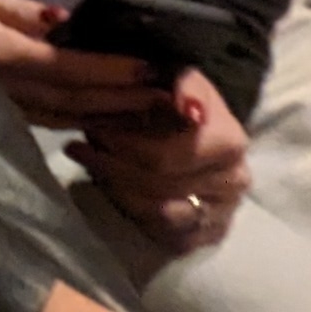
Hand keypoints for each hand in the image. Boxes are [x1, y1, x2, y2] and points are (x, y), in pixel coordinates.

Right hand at [0, 0, 176, 128]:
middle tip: (169, 96)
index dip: (107, 70)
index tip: (148, 68)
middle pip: (71, 100)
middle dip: (121, 98)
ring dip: (110, 116)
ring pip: (64, 118)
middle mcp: (0, 88)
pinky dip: (83, 121)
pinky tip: (110, 119)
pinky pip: (48, 122)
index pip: (63, 67)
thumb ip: (16, 10)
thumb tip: (65, 23)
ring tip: (151, 110)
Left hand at [70, 69, 251, 256]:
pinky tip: (112, 187)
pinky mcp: (206, 234)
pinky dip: (132, 210)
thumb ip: (184, 84)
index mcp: (229, 142)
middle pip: (157, 186)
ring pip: (157, 213)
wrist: (200, 130)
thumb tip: (187, 105)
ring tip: (89, 164)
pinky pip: (162, 233)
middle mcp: (233, 182)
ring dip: (116, 187)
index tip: (90, 129)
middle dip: (111, 165)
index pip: (164, 157)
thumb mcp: (180, 78)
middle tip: (77, 147)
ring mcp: (222, 212)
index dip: (122, 145)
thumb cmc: (179, 101)